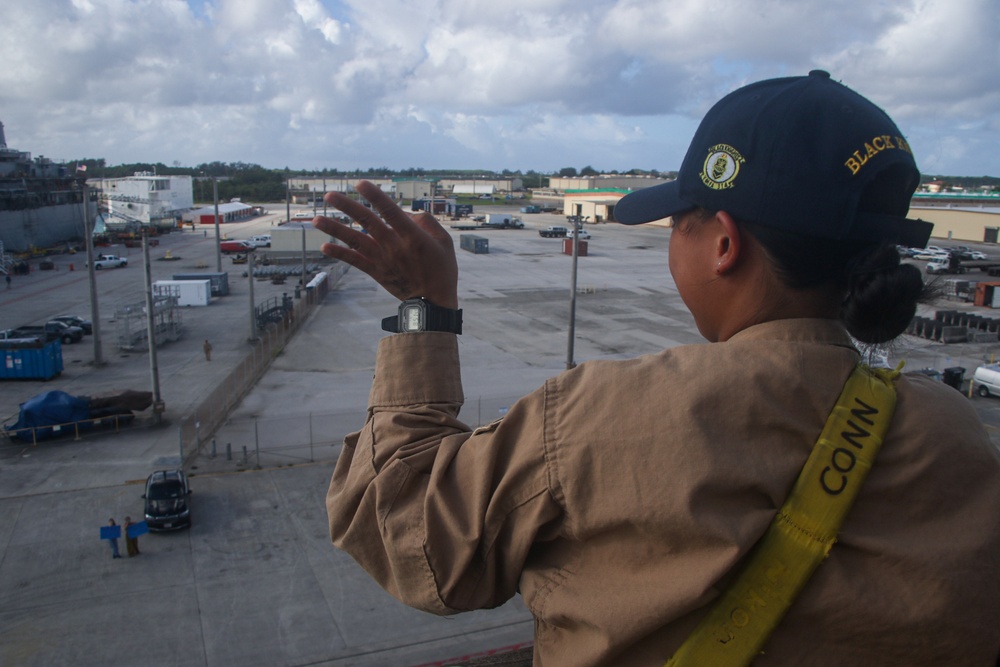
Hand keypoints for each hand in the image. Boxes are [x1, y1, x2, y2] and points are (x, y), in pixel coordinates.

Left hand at [313, 181, 458, 308]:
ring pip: (355, 240)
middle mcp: (394, 246)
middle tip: (329, 195)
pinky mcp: (376, 271)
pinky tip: (324, 246)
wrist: (432, 303)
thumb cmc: (441, 269)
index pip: (390, 211)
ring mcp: (383, 259)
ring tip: (316, 219)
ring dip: (335, 229)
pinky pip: (354, 261)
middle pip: (366, 221)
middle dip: (347, 207)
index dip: (375, 196)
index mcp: (412, 237)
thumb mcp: (444, 242)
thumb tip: (405, 213)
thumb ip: (426, 222)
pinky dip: (339, 253)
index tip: (360, 184)